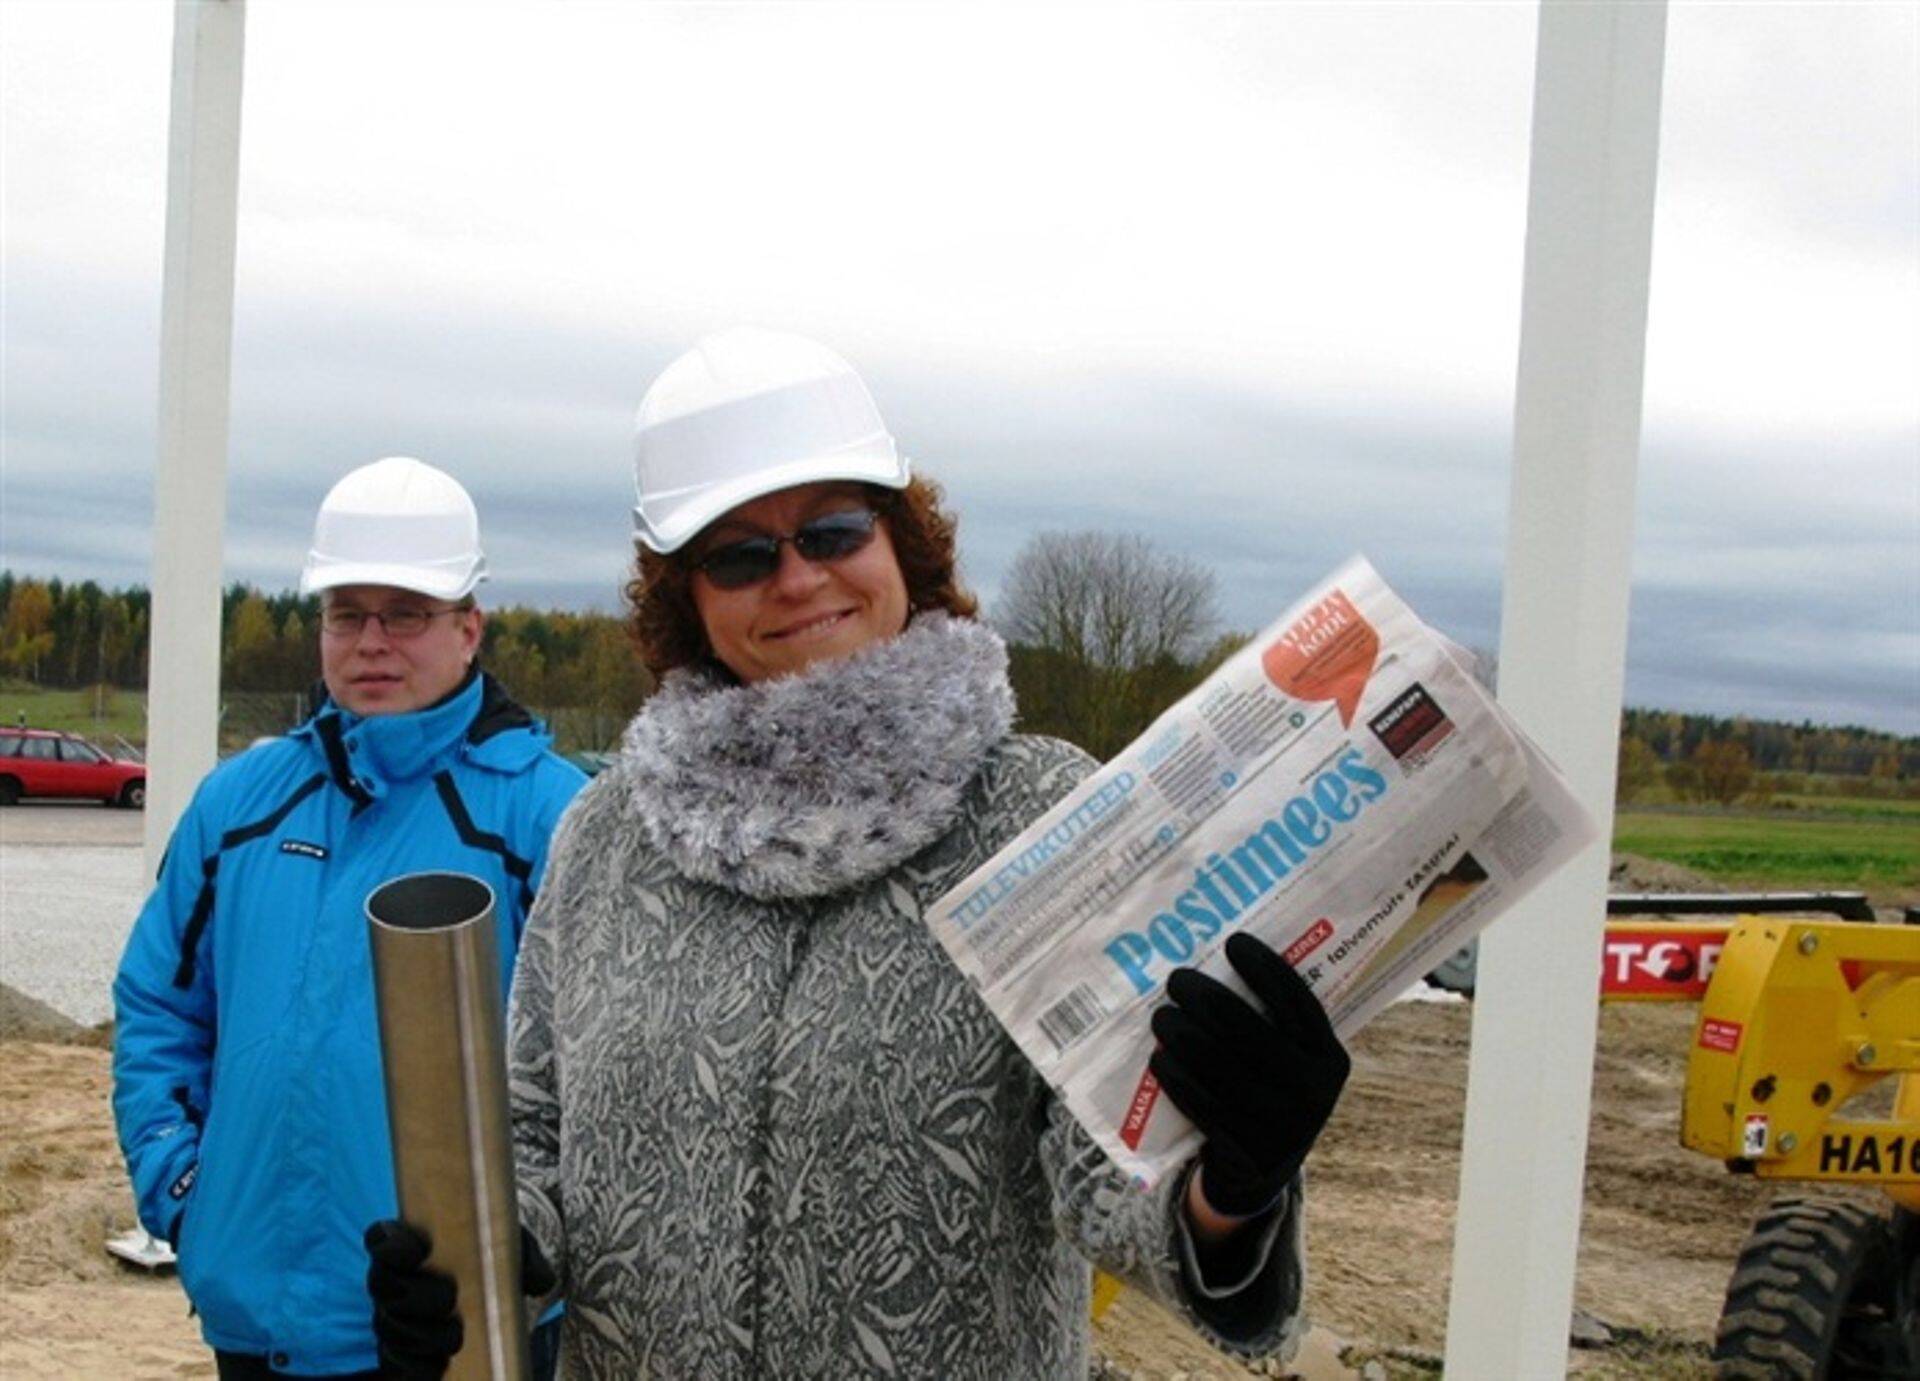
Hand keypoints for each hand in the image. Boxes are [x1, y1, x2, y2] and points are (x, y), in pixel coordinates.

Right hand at [364, 1221, 557, 1377]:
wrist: (487, 1279)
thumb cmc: (492, 1251)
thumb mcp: (509, 1244)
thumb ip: (525, 1257)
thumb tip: (542, 1282)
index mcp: (407, 1240)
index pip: (381, 1237)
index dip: (391, 1245)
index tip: (418, 1251)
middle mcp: (390, 1277)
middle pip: (384, 1286)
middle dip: (414, 1296)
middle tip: (448, 1299)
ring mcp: (390, 1314)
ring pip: (388, 1326)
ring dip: (418, 1336)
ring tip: (454, 1339)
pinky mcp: (398, 1347)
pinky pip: (393, 1360)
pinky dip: (412, 1367)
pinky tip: (436, 1368)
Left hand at [1149, 932, 1350, 1218]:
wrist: (1266, 1171)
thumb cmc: (1275, 1092)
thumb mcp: (1297, 1063)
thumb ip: (1280, 1027)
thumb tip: (1224, 962)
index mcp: (1330, 1060)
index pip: (1298, 1003)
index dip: (1265, 969)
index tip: (1234, 941)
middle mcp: (1312, 1091)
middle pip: (1249, 1031)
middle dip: (1206, 998)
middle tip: (1177, 979)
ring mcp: (1278, 1123)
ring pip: (1218, 1066)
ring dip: (1182, 1035)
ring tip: (1160, 1016)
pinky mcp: (1243, 1147)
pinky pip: (1201, 1103)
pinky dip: (1176, 1077)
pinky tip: (1159, 1058)